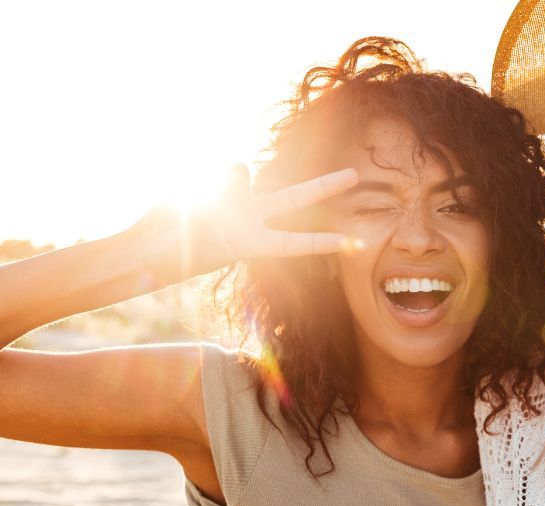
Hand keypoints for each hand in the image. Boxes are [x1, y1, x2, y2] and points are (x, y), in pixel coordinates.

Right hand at [133, 166, 358, 282]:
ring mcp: (232, 201)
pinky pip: (220, 169)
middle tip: (355, 175)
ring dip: (228, 180)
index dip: (322, 243)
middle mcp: (249, 218)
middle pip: (295, 198)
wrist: (145, 249)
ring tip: (202, 203)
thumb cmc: (173, 256)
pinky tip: (190, 189)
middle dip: (323, 187)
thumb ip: (225, 201)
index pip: (294, 243)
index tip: (353, 244)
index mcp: (250, 243)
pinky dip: (209, 174)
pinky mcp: (211, 186)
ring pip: (244, 173)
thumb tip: (242, 165)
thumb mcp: (201, 239)